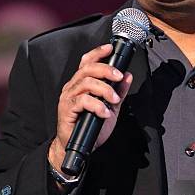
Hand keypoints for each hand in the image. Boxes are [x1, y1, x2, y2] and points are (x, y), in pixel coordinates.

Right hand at [48, 44, 132, 171]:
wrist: (79, 146)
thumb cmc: (91, 126)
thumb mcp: (111, 107)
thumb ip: (118, 91)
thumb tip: (128, 76)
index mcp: (82, 84)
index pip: (87, 62)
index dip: (98, 52)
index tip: (110, 48)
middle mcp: (73, 87)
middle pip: (87, 69)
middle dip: (106, 70)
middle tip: (119, 77)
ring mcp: (68, 97)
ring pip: (86, 83)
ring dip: (104, 89)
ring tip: (114, 100)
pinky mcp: (67, 109)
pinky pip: (82, 101)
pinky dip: (97, 105)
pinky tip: (105, 112)